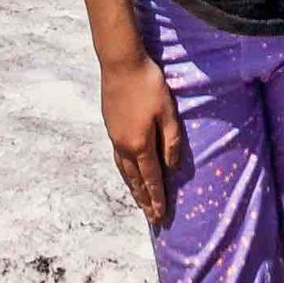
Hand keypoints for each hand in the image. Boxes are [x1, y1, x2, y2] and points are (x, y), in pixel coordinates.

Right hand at [101, 52, 186, 224]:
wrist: (120, 64)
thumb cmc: (149, 85)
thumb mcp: (167, 112)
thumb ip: (171, 141)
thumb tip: (173, 167)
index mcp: (140, 144)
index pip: (152, 178)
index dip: (157, 197)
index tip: (161, 216)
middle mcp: (124, 146)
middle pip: (135, 180)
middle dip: (144, 200)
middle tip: (152, 218)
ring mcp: (114, 137)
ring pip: (124, 171)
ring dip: (133, 189)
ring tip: (139, 202)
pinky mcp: (111, 127)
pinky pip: (118, 159)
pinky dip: (125, 173)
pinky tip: (128, 173)